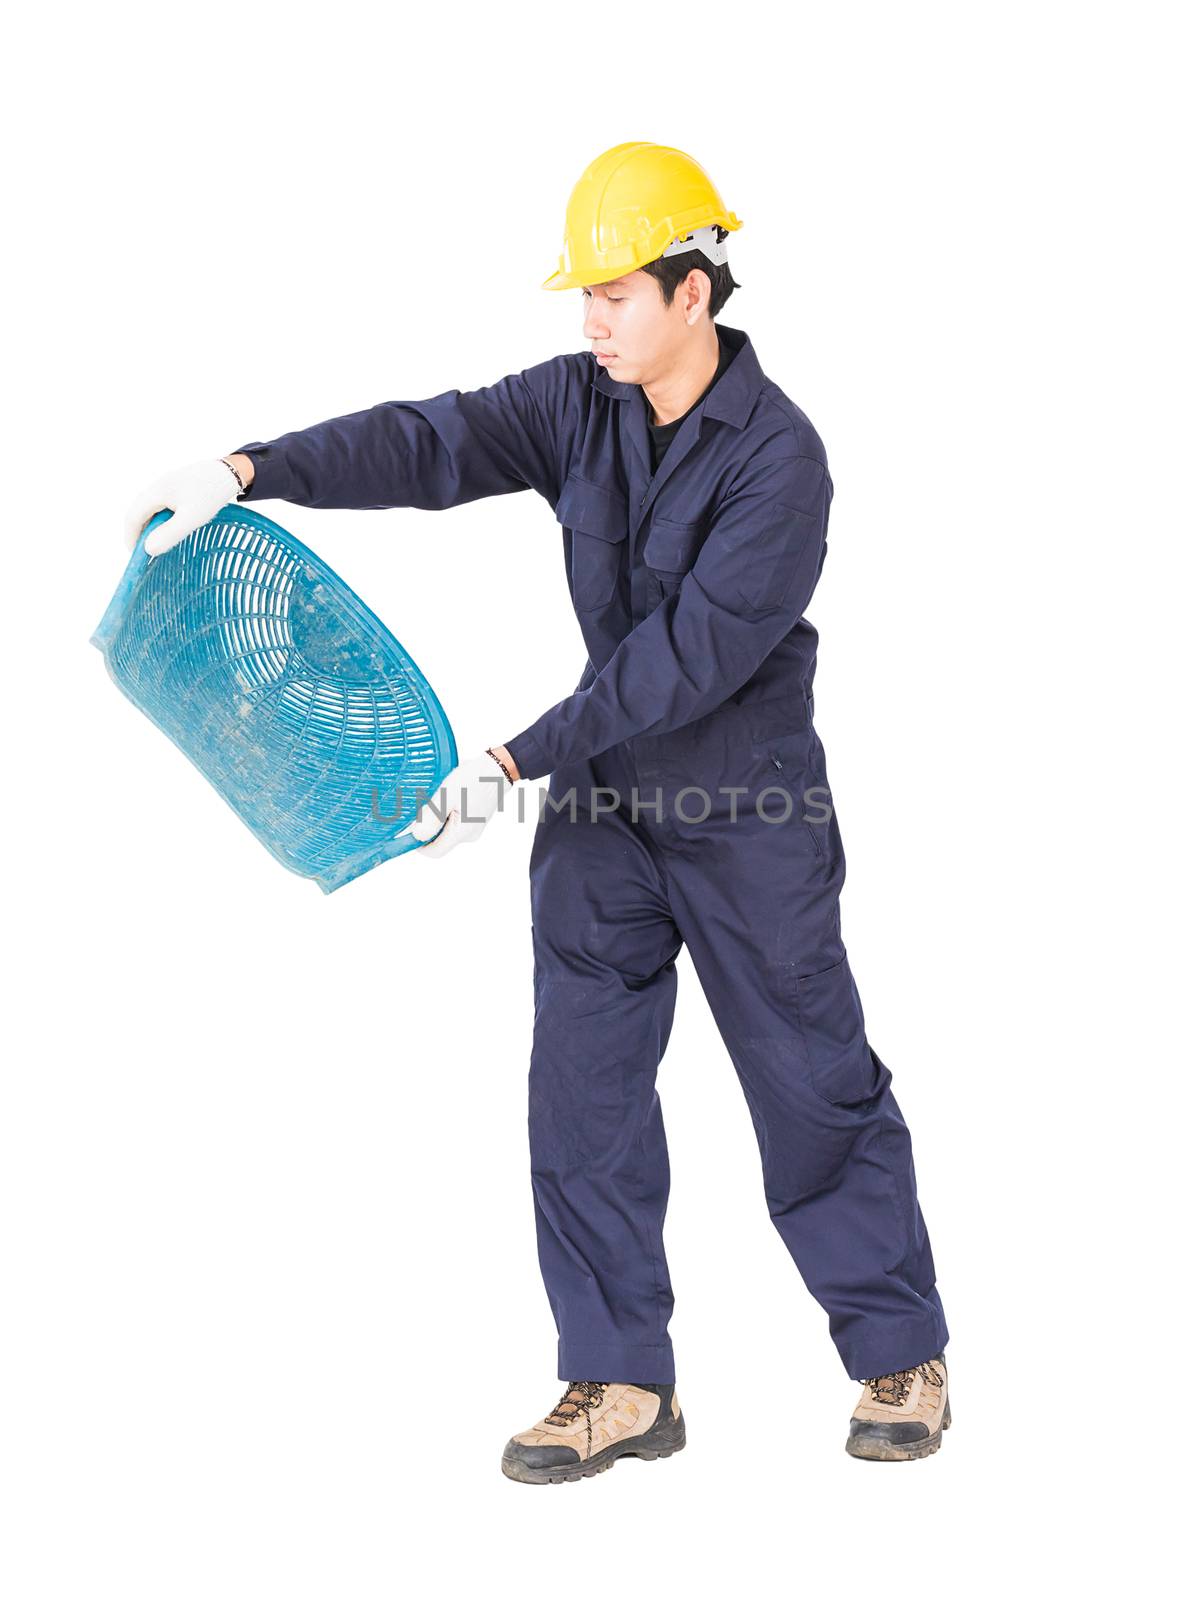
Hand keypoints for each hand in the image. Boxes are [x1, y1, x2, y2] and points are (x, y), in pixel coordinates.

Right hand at [123, 457, 245, 556]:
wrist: (229, 472)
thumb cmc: (211, 494)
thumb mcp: (191, 518)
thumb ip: (169, 534)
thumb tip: (148, 550)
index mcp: (155, 493)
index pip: (133, 517)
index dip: (131, 538)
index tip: (136, 555)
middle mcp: (156, 487)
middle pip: (139, 512)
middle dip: (140, 533)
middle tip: (147, 551)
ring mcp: (166, 485)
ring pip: (150, 508)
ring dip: (151, 526)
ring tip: (159, 542)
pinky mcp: (177, 486)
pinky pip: (161, 504)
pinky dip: (161, 518)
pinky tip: (172, 527)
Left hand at [409, 751, 514, 858]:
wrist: (497, 768)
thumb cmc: (473, 779)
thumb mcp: (446, 795)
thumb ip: (431, 818)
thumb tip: (417, 836)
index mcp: (462, 833)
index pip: (434, 851)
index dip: (419, 843)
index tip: (412, 826)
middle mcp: (469, 835)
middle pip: (439, 840)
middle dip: (429, 824)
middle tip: (430, 802)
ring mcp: (474, 828)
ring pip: (447, 829)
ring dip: (439, 816)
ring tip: (444, 795)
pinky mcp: (475, 820)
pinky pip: (455, 822)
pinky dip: (448, 812)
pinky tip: (452, 795)